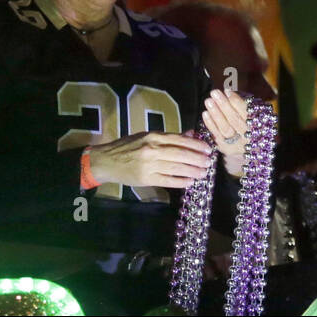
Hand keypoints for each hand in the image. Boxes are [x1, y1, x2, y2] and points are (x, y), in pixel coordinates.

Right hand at [86, 131, 212, 188]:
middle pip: (180, 154)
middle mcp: (152, 149)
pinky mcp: (146, 179)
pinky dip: (180, 181)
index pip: (180, 140)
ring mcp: (149, 165)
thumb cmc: (128, 146)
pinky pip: (167, 180)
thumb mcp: (147, 136)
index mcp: (153, 136)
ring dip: (192, 171)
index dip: (196, 145)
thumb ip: (169, 137)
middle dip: (197, 159)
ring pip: (176, 168)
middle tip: (209, 163)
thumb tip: (191, 134)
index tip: (208, 149)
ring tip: (203, 173)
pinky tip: (190, 181)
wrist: (107, 161)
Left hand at [202, 89, 247, 177]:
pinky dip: (210, 124)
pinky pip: (217, 136)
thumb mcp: (254, 112)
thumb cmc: (251, 122)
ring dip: (216, 114)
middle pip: (235, 121)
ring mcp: (238, 144)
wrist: (250, 145)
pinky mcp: (227, 148)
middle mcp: (249, 136)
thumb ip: (244, 103)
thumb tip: (228, 93)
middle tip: (214, 93)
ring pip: (226, 129)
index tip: (227, 91)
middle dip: (224, 105)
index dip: (236, 102)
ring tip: (209, 101)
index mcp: (259, 125)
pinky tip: (205, 113)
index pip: (247, 113)